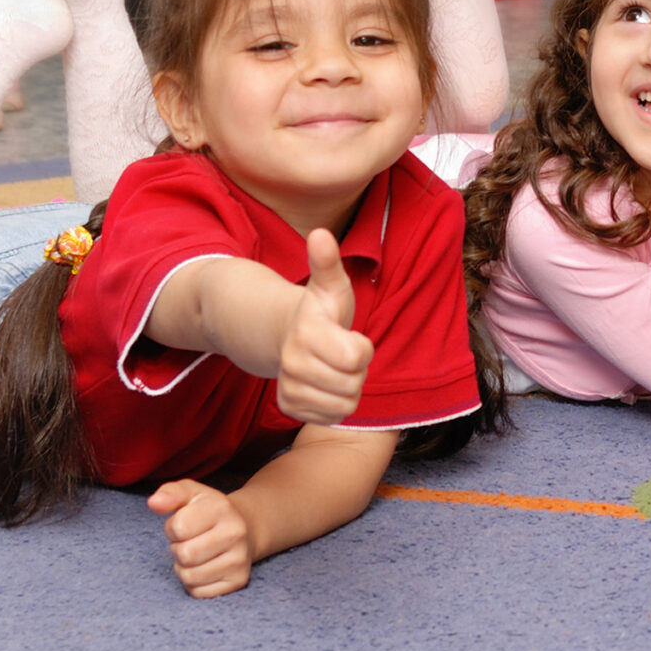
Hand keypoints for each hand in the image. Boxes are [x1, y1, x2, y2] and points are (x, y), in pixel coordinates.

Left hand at [148, 479, 254, 597]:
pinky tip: (206, 568)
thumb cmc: (208, 512)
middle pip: (184, 555)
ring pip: (190, 576)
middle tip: (191, 542)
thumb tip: (154, 502)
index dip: (173, 528)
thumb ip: (170, 494)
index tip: (184, 525)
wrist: (245, 528)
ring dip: (185, 568)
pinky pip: (198, 592)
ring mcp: (240, 558)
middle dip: (179, 550)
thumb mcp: (191, 495)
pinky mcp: (239, 580)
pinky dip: (195, 584)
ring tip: (197, 555)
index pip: (178, 527)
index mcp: (221, 507)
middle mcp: (236, 532)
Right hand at [276, 229, 373, 425]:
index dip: (362, 348)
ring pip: (344, 404)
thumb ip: (327, 262)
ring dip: (348, 389)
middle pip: (352, 384)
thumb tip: (320, 233)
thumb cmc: (322, 311)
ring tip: (336, 368)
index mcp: (308, 332)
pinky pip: (331, 417)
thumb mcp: (330, 285)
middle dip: (357, 370)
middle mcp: (293, 362)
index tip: (351, 337)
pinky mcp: (290, 406)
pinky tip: (326, 385)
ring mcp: (289, 386)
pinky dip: (335, 405)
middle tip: (344, 354)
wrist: (288, 336)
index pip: (356, 357)